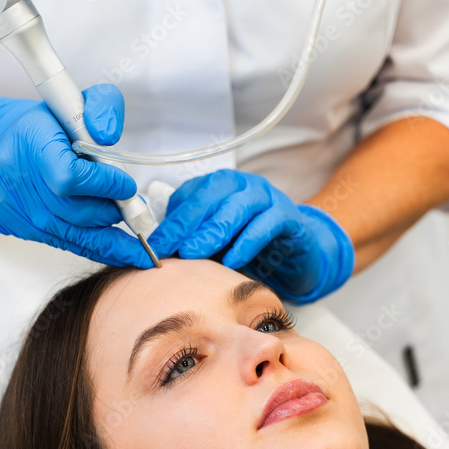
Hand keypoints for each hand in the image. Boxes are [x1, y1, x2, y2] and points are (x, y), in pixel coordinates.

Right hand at [0, 84, 149, 265]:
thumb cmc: (44, 124)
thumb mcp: (78, 101)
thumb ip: (104, 107)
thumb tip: (109, 136)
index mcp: (31, 142)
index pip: (70, 178)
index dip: (105, 185)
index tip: (126, 185)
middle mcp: (15, 178)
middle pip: (77, 213)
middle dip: (111, 211)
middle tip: (130, 205)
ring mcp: (10, 207)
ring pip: (73, 235)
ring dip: (106, 231)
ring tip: (123, 219)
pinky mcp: (12, 226)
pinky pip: (63, 243)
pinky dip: (91, 243)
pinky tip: (112, 241)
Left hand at [148, 170, 354, 301]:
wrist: (296, 254)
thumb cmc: (249, 247)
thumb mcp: (215, 245)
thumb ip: (191, 242)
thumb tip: (158, 255)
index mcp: (219, 187)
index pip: (189, 197)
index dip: (170, 222)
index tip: (152, 246)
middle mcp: (242, 187)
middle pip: (211, 196)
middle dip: (187, 223)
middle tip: (170, 246)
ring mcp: (267, 198)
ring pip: (238, 206)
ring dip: (214, 230)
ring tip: (196, 252)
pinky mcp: (289, 217)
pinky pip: (268, 224)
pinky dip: (248, 242)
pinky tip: (233, 261)